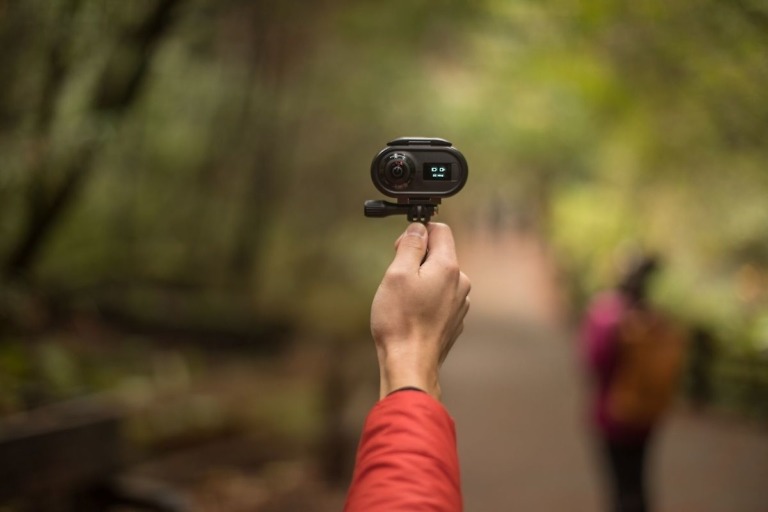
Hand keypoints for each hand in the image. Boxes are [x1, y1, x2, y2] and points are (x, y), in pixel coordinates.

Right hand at [370, 222, 470, 399]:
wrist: (410, 364)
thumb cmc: (400, 321)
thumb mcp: (397, 274)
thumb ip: (410, 246)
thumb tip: (418, 228)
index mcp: (448, 267)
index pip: (440, 230)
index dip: (418, 232)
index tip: (400, 247)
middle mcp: (460, 283)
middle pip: (440, 255)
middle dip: (417, 260)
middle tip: (396, 278)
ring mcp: (460, 304)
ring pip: (439, 279)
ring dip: (421, 282)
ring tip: (403, 301)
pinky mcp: (454, 321)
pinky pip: (440, 299)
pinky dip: (426, 301)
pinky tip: (412, 315)